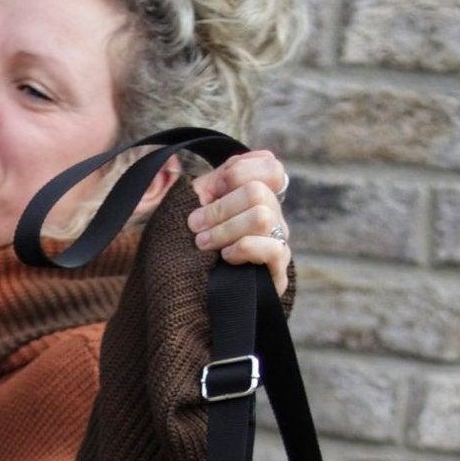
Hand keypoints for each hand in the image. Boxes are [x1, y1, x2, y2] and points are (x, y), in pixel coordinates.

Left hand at [187, 149, 290, 297]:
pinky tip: (226, 258)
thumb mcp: (196, 207)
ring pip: (263, 217)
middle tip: (195, 226)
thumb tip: (239, 164)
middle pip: (258, 191)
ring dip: (226, 229)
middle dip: (220, 207)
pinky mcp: (277, 275)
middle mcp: (273, 219)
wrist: (182, 296)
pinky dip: (244, 248)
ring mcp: (277, 245)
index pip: (271, 167)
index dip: (241, 171)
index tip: (214, 188)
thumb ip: (215, 182)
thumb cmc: (186, 246)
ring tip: (204, 244)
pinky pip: (273, 248)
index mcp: (256, 198)